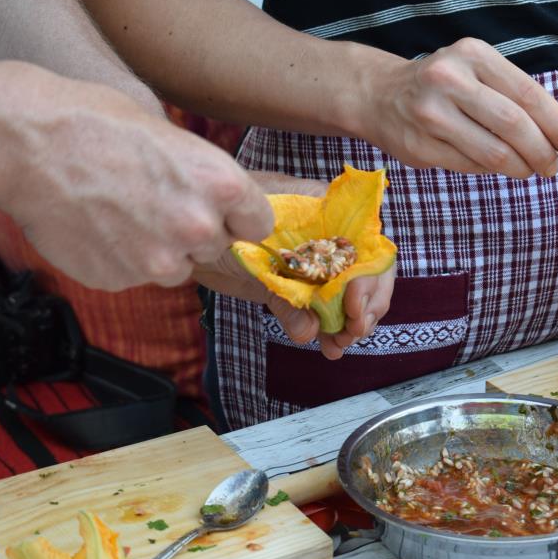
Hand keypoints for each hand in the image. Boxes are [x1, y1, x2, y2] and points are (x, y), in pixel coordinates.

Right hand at [0, 63, 273, 290]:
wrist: (28, 145)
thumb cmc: (96, 123)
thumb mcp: (172, 136)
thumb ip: (204, 178)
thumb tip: (218, 202)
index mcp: (222, 185)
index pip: (257, 225)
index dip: (237, 217)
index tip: (222, 213)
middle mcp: (198, 228)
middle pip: (215, 246)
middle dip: (193, 231)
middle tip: (155, 202)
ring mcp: (158, 260)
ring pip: (176, 267)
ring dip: (158, 250)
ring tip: (122, 213)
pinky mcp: (120, 280)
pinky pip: (135, 277)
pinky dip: (121, 260)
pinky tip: (98, 226)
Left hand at [191, 173, 395, 359]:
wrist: (187, 234)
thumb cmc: (217, 219)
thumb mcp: (250, 249)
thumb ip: (282, 289)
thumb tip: (308, 330)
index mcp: (325, 210)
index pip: (367, 243)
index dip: (370, 276)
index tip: (354, 306)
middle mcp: (328, 235)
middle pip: (369, 271)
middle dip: (368, 304)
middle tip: (354, 331)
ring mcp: (315, 262)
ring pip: (352, 294)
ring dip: (352, 322)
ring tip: (339, 344)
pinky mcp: (298, 286)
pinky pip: (324, 309)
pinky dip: (330, 330)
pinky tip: (328, 347)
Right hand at [361, 38, 557, 177]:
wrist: (380, 95)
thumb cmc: (444, 86)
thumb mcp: (484, 76)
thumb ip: (525, 99)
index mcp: (473, 55)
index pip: (527, 94)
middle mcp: (449, 80)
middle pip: (513, 125)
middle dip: (542, 151)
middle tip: (554, 167)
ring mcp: (431, 114)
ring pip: (493, 153)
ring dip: (520, 167)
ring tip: (530, 169)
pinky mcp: (420, 146)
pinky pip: (470, 166)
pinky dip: (491, 170)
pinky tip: (495, 165)